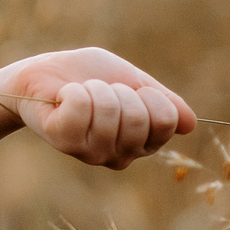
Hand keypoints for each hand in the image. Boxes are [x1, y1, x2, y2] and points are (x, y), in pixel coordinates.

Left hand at [0, 48, 194, 169]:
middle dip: (118, 91)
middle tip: (100, 90)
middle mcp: (120, 156)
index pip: (166, 122)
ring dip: (95, 89)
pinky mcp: (64, 141)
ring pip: (110, 111)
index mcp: (141, 143)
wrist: (40, 74)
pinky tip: (64, 97)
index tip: (130, 89)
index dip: (150, 96)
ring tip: (81, 92)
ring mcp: (91, 153)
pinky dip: (74, 90)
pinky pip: (81, 107)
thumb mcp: (132, 81)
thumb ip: (162, 101)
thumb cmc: (86, 75)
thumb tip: (190, 124)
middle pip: (139, 118)